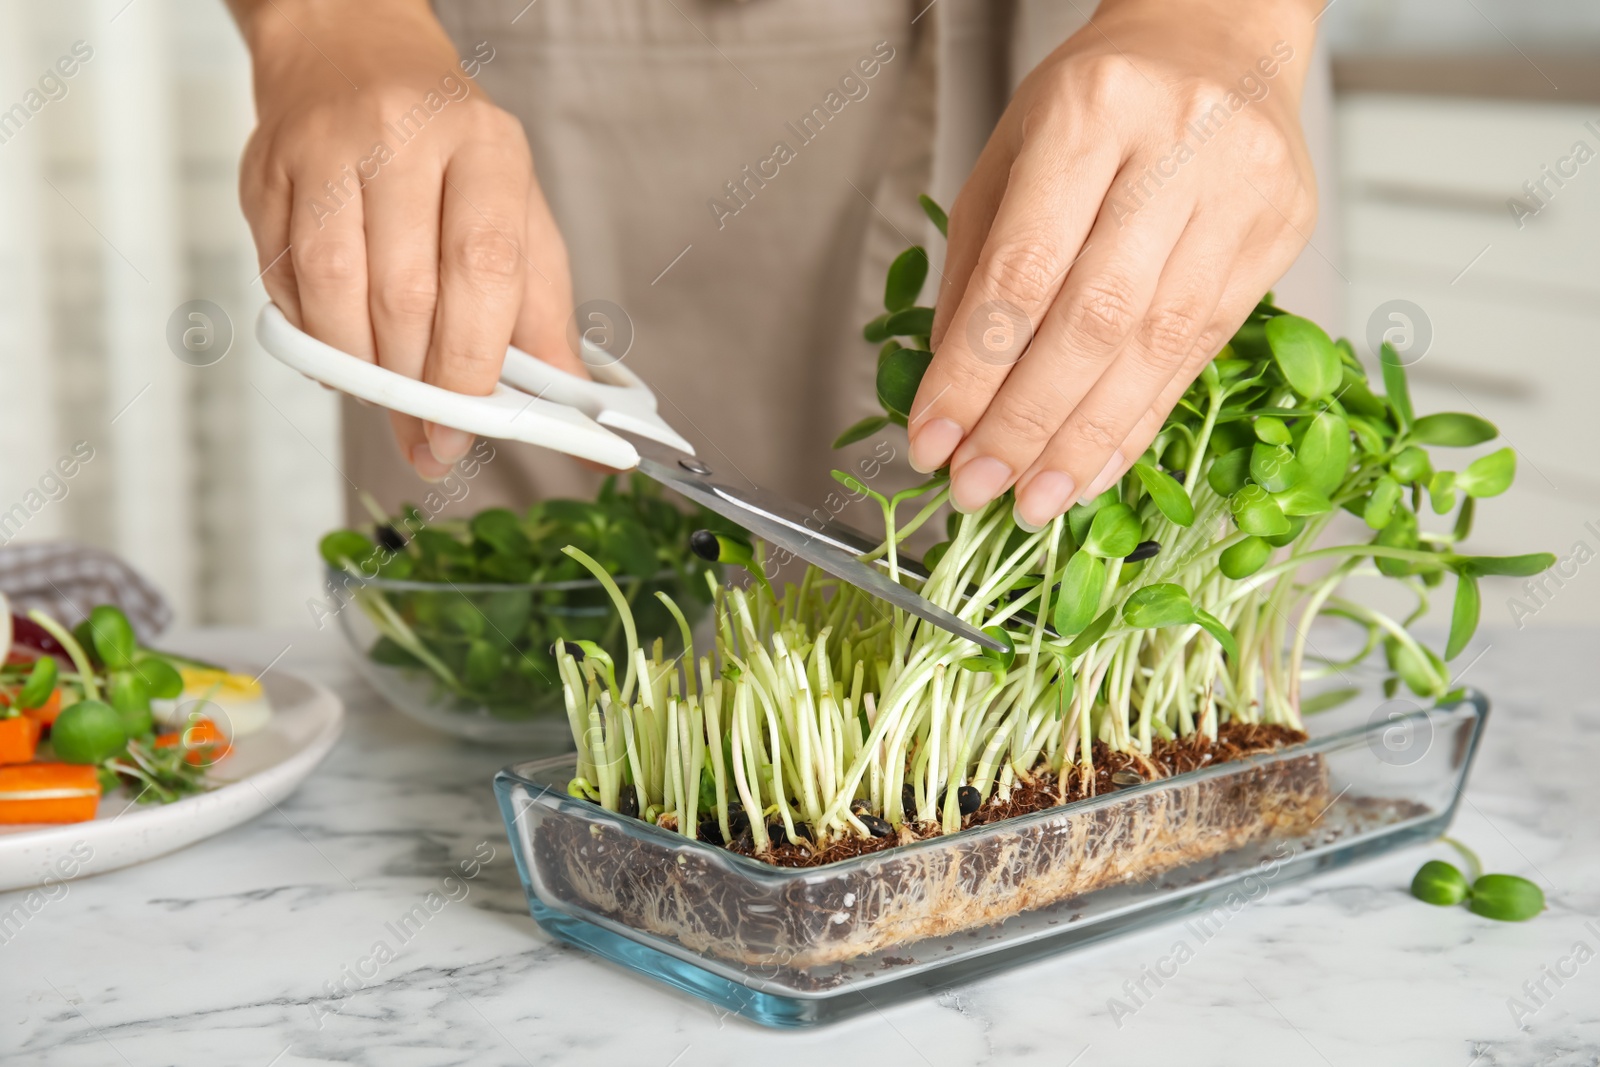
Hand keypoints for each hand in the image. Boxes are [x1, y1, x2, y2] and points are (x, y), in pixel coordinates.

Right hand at [232, 0, 581, 479]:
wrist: (352, 53)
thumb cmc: (448, 147)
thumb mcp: (518, 212)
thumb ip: (543, 310)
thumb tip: (571, 404)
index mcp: (486, 148)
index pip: (482, 270)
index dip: (469, 364)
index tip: (465, 426)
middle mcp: (403, 138)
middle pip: (403, 292)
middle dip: (414, 387)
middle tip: (425, 436)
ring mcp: (325, 151)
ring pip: (332, 291)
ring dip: (359, 368)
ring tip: (384, 398)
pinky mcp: (265, 173)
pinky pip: (280, 281)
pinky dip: (312, 336)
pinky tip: (339, 348)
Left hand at [907, 0, 1319, 526]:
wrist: (1218, 42)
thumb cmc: (1097, 101)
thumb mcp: (1008, 158)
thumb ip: (975, 269)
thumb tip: (951, 394)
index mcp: (1090, 112)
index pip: (1020, 272)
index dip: (972, 374)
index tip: (931, 442)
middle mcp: (1178, 147)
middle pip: (1094, 319)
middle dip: (1026, 422)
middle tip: (977, 487)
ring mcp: (1244, 192)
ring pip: (1156, 347)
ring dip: (1084, 441)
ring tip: (1032, 500)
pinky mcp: (1282, 234)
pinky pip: (1201, 353)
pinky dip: (1139, 421)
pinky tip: (1094, 467)